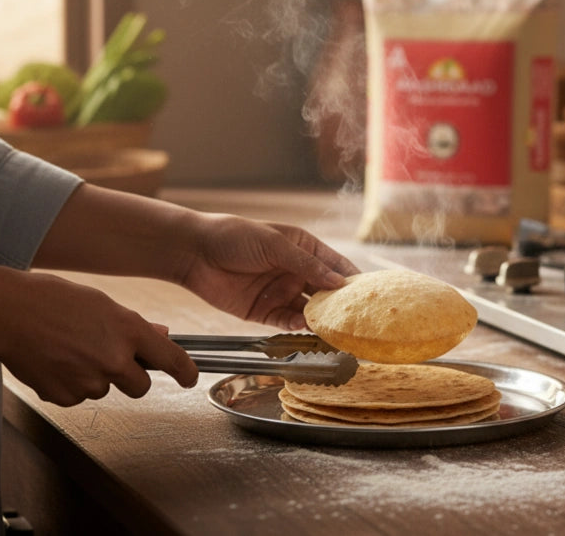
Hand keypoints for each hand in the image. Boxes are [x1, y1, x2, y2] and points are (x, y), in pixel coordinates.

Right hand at [0, 268, 197, 406]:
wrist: (11, 313)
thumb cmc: (55, 300)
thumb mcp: (105, 305)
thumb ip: (136, 326)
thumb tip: (160, 336)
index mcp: (130, 331)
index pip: (171, 359)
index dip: (185, 372)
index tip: (190, 378)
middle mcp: (115, 359)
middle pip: (141, 386)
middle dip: (132, 376)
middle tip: (112, 358)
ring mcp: (90, 382)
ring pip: (106, 389)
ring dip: (98, 377)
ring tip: (74, 350)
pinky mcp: (65, 397)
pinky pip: (79, 397)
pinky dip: (73, 384)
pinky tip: (59, 361)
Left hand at [179, 215, 358, 329]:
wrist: (195, 253)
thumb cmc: (236, 237)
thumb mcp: (275, 245)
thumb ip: (307, 265)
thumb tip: (339, 282)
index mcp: (303, 248)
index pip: (335, 265)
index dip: (351, 278)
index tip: (369, 294)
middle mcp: (295, 271)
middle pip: (325, 292)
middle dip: (339, 305)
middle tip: (355, 319)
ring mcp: (280, 292)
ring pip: (308, 310)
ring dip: (319, 319)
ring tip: (332, 329)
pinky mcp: (263, 311)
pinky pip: (286, 322)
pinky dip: (296, 326)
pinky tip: (303, 327)